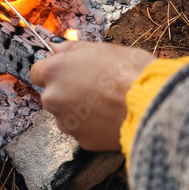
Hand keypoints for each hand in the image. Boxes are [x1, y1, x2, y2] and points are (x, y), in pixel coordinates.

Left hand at [29, 41, 155, 150]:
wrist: (151, 104)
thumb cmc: (130, 71)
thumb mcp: (101, 48)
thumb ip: (73, 49)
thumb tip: (56, 48)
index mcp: (55, 72)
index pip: (37, 71)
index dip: (54, 70)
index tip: (68, 70)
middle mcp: (53, 99)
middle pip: (52, 94)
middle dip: (67, 91)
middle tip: (95, 85)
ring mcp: (66, 123)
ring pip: (66, 115)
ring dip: (79, 110)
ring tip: (107, 103)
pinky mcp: (83, 141)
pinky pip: (83, 131)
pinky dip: (93, 126)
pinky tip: (111, 117)